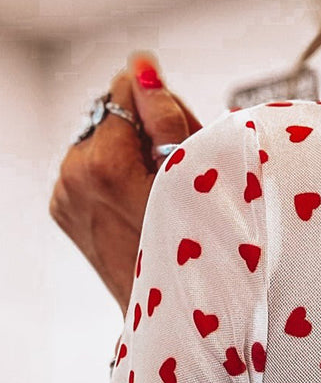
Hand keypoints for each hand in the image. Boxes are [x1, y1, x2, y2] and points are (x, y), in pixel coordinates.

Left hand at [49, 53, 201, 314]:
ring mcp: (63, 195)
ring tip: (153, 197)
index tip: (174, 150)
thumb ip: (165, 113)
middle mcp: (72, 176)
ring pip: (98, 140)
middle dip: (140, 133)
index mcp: (103, 165)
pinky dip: (110, 177)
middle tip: (168, 179)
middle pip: (109, 113)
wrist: (171, 316)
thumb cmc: (197, 253)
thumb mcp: (196, 176)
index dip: (159, 111)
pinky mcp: (61, 208)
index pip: (125, 87)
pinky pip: (86, 169)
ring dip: (125, 154)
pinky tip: (133, 207)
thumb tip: (141, 65)